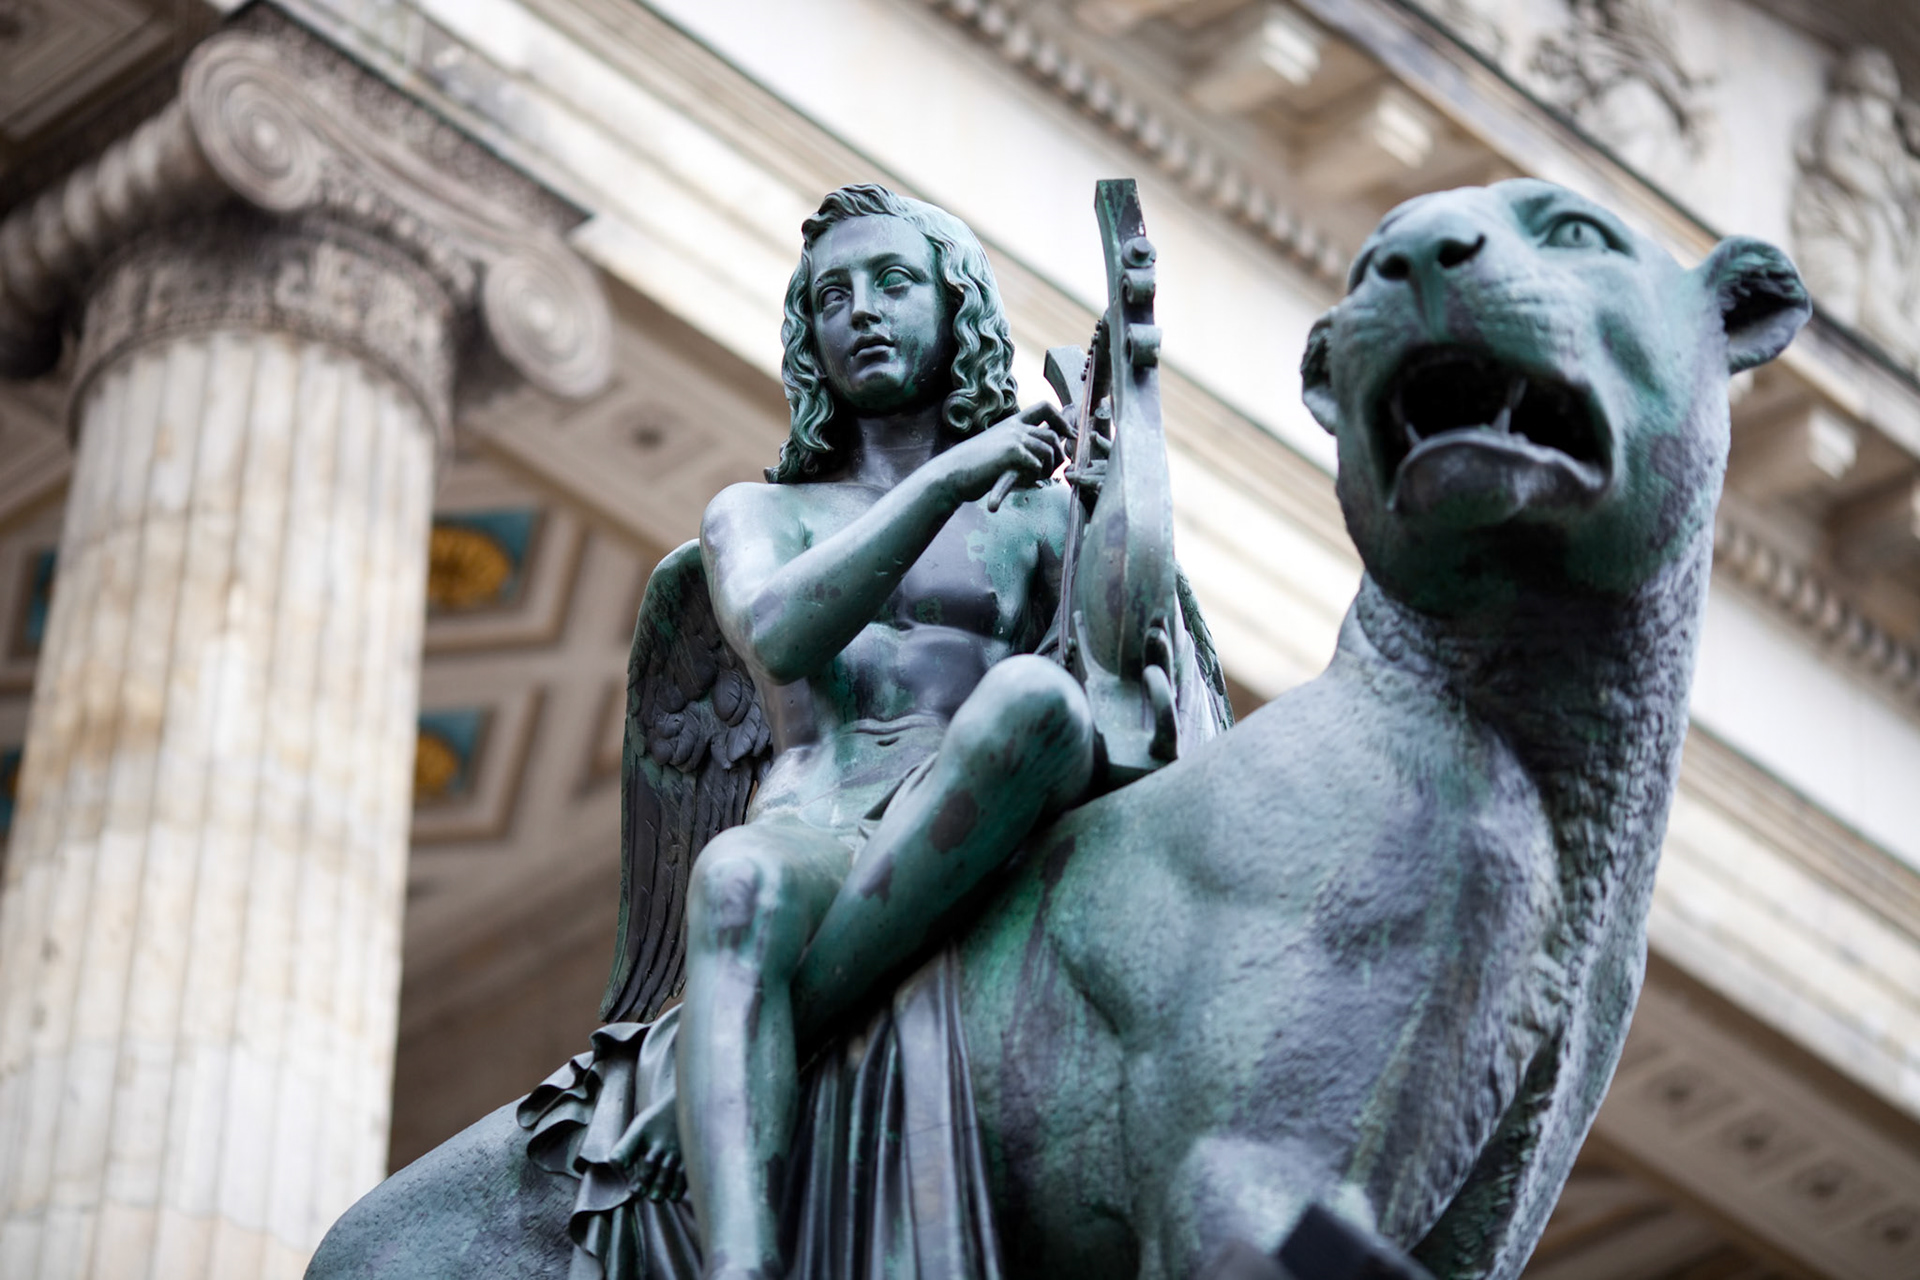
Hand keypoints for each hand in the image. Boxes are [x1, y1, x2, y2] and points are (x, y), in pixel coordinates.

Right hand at [934, 403, 1071, 508]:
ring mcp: (1014, 438)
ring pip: (1049, 450)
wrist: (952, 473)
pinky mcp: (1012, 453)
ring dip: (1049, 469)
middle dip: (1059, 455)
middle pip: (1053, 434)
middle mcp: (1015, 427)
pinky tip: (1025, 482)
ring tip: (1038, 480)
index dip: (1062, 420)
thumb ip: (1019, 452)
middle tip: (1054, 471)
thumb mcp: (998, 452)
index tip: (1070, 435)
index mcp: (1012, 423)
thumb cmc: (974, 467)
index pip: (1045, 407)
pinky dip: (1035, 476)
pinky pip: (1038, 464)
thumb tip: (1041, 468)